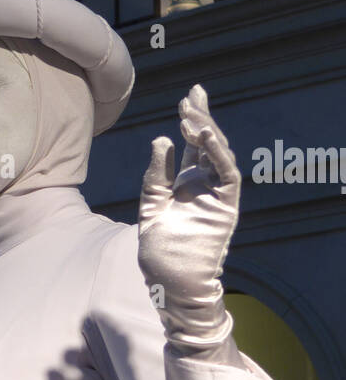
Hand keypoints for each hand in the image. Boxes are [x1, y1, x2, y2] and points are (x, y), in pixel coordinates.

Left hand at [138, 85, 239, 347]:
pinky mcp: (226, 207)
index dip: (191, 121)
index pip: (192, 146)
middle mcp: (204, 185)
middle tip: (191, 97)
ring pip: (219, 155)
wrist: (171, 282)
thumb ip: (156, 176)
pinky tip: (206, 137)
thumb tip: (161, 141)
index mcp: (185, 184)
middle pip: (207, 145)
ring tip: (191, 116)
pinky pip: (228, 175)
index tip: (187, 98)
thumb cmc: (160, 251)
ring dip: (207, 133)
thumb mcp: (150, 206)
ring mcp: (216, 195)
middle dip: (201, 118)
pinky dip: (218, 155)